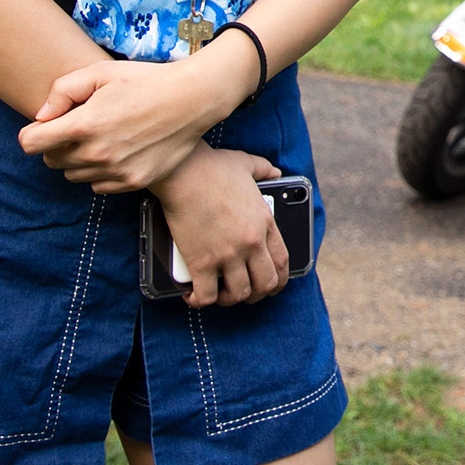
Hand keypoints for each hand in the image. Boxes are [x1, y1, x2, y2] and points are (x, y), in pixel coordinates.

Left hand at [17, 51, 250, 192]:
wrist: (194, 99)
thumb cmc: (146, 80)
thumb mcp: (101, 72)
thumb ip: (63, 91)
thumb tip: (41, 116)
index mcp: (84, 124)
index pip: (30, 143)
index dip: (33, 132)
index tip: (47, 125)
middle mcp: (97, 153)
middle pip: (50, 161)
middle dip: (56, 144)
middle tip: (78, 126)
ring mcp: (116, 171)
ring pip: (73, 175)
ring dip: (78, 159)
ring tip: (101, 137)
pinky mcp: (133, 182)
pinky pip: (97, 185)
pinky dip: (100, 172)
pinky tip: (117, 151)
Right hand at [153, 146, 289, 307]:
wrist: (182, 171)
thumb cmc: (211, 166)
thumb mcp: (247, 164)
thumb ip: (265, 170)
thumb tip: (276, 172)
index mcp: (265, 222)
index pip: (282, 261)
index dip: (279, 279)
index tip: (271, 285)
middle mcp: (251, 243)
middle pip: (265, 283)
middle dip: (257, 294)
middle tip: (244, 293)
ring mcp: (227, 254)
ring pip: (237, 294)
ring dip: (228, 299)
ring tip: (218, 293)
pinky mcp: (201, 262)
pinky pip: (206, 295)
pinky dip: (199, 300)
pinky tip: (192, 295)